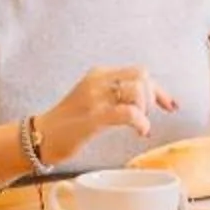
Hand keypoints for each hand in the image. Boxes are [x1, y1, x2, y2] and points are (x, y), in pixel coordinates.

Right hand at [36, 64, 178, 166]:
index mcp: (99, 74)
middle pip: (142, 75)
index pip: (139, 72)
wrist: (39, 138)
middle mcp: (97, 81)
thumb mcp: (94, 101)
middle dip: (153, 97)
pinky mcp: (92, 118)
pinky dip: (141, 122)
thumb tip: (148, 102)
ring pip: (137, 90)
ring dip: (146, 109)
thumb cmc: (68, 124)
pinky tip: (140, 132)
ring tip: (138, 125)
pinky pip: (127, 113)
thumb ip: (117, 97)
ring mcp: (94, 98)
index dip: (159, 89)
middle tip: (145, 117)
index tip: (170, 105)